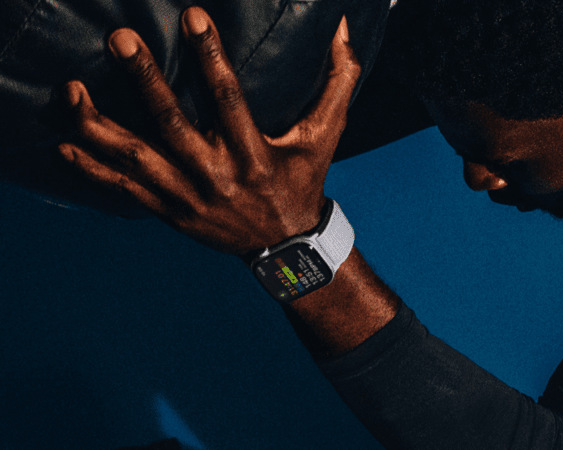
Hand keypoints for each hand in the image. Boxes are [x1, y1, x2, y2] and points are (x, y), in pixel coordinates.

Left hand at [59, 7, 360, 254]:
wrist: (287, 245)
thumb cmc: (305, 180)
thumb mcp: (327, 134)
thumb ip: (339, 81)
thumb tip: (344, 30)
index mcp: (255, 155)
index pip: (229, 99)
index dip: (210, 56)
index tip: (192, 16)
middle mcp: (219, 176)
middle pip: (173, 125)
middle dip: (144, 81)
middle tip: (119, 41)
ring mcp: (190, 197)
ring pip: (138, 160)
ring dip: (100, 127)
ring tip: (70, 91)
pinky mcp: (171, 213)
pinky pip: (125, 191)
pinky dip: (94, 170)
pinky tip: (65, 145)